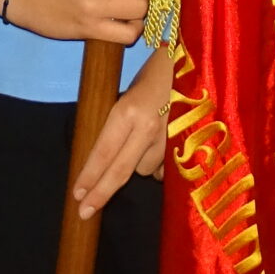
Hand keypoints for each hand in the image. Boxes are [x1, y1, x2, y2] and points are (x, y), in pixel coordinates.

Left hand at [73, 50, 171, 218]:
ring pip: (143, 170)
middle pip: (120, 171)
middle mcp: (148, 129)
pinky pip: (164, 167)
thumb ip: (116, 122)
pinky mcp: (185, 145)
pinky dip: (156, 164)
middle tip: (84, 212)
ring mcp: (169, 139)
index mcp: (128, 112)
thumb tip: (101, 154)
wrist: (198, 61)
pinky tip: (157, 150)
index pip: (103, 152)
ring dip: (135, 166)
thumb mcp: (128, 91)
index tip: (76, 195)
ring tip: (136, 145)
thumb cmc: (156, 70)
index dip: (89, 176)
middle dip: (100, 194)